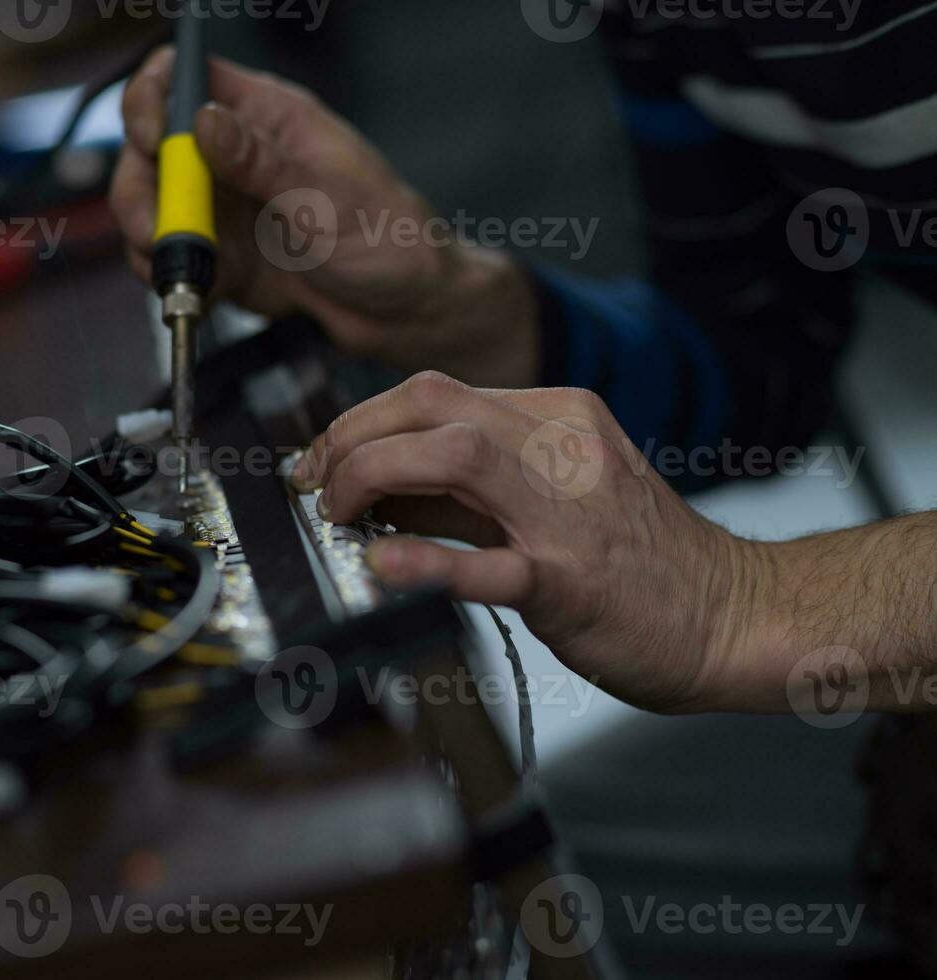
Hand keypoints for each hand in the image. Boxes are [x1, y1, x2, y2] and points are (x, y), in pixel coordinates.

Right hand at [110, 49, 539, 387]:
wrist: (406, 312)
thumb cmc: (389, 240)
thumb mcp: (326, 199)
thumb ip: (260, 164)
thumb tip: (202, 121)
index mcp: (267, 117)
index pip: (185, 80)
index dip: (153, 102)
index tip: (152, 142)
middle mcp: (236, 157)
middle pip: (151, 150)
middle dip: (141, 190)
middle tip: (155, 232)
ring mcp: (226, 208)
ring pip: (154, 208)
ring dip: (151, 240)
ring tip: (179, 272)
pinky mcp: (223, 257)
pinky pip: (174, 259)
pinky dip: (173, 277)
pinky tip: (203, 293)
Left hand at [292, 372, 767, 713]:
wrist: (734, 614)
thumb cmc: (640, 562)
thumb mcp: (558, 495)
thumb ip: (470, 490)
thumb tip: (378, 494)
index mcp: (558, 417)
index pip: (435, 392)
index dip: (361, 420)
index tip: (324, 457)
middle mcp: (562, 445)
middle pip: (430, 403)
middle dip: (351, 436)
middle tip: (316, 483)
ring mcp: (569, 509)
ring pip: (454, 455)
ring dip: (372, 476)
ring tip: (339, 514)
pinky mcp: (571, 579)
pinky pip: (488, 562)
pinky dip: (427, 561)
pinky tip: (381, 567)